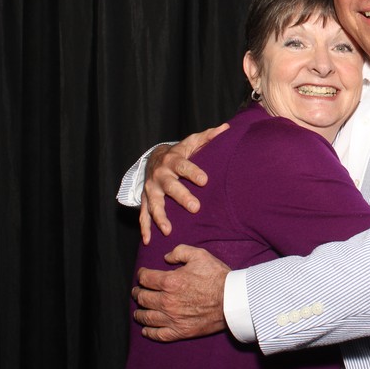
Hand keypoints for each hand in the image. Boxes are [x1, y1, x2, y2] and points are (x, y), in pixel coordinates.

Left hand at [132, 244, 230, 341]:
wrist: (233, 299)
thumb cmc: (217, 277)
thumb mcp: (200, 255)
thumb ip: (180, 252)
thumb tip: (166, 258)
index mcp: (170, 281)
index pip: (146, 278)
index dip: (141, 275)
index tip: (142, 275)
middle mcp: (167, 301)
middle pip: (142, 298)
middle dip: (137, 293)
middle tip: (137, 292)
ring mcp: (172, 318)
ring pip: (146, 317)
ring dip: (139, 313)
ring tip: (138, 311)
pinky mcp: (179, 331)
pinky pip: (158, 334)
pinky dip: (149, 332)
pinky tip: (146, 329)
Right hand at [140, 123, 228, 243]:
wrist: (154, 157)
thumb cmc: (180, 152)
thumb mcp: (192, 142)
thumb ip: (209, 137)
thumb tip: (226, 128)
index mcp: (173, 160)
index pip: (184, 166)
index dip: (193, 172)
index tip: (205, 180)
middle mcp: (160, 175)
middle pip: (170, 187)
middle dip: (182, 197)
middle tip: (195, 208)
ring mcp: (151, 189)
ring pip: (154, 204)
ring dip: (160, 217)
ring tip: (169, 230)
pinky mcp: (146, 200)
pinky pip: (143, 215)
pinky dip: (145, 228)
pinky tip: (149, 240)